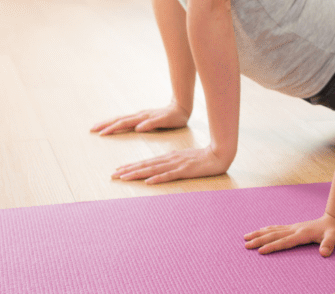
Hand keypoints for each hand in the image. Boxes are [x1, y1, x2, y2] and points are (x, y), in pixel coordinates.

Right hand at [91, 102, 190, 135]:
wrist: (181, 108)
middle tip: (92, 129)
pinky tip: (114, 125)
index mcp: (143, 118)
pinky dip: (118, 122)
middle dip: (105, 124)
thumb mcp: (165, 121)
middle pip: (119, 120)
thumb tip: (138, 127)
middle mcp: (140, 116)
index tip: (101, 134)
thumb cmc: (175, 117)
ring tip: (98, 127)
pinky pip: (126, 120)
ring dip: (109, 123)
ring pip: (121, 119)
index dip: (112, 128)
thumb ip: (152, 124)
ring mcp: (140, 116)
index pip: (124, 123)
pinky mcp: (143, 117)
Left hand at [111, 145, 232, 183]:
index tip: (118, 170)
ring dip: (138, 173)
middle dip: (129, 170)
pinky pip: (170, 175)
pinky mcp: (186, 171)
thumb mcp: (185, 159)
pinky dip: (158, 178)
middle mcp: (170, 159)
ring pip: (154, 170)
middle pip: (146, 165)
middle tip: (113, 174)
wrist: (221, 154)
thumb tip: (160, 170)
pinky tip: (148, 182)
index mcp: (170, 157)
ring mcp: (178, 165)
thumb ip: (172, 164)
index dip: (132, 166)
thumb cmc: (204, 158)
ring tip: (124, 177)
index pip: (147, 162)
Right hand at [244, 213, 334, 255]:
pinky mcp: (293, 227)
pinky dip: (266, 230)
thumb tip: (324, 253)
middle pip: (274, 235)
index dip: (273, 246)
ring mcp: (293, 227)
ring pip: (273, 230)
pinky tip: (260, 231)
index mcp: (303, 234)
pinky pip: (277, 228)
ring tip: (245, 237)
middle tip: (246, 245)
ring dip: (259, 234)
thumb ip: (329, 245)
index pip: (285, 242)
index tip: (260, 251)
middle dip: (259, 240)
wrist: (334, 220)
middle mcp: (295, 229)